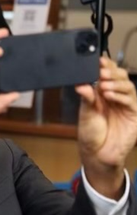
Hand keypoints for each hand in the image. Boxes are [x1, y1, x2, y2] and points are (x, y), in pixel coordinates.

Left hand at [76, 57, 136, 198]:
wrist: (97, 153)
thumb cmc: (90, 133)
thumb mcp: (85, 113)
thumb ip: (86, 98)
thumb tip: (81, 84)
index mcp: (103, 93)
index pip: (107, 75)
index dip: (105, 66)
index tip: (98, 61)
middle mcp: (115, 97)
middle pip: (120, 77)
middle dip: (111, 72)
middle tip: (101, 72)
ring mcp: (126, 105)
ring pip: (128, 86)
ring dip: (116, 83)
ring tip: (103, 86)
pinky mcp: (134, 115)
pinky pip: (131, 101)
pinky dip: (120, 96)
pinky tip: (110, 95)